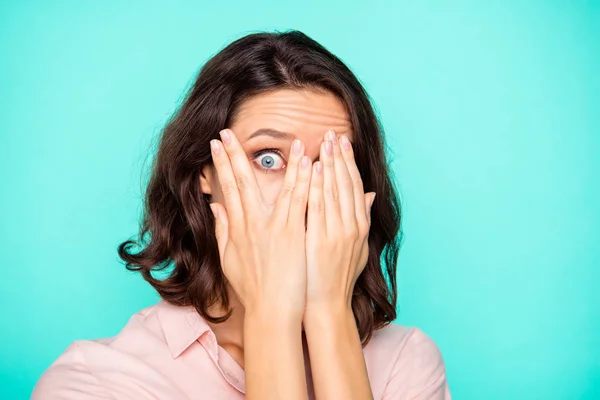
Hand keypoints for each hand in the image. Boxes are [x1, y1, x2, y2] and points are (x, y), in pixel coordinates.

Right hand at [209, 129, 311, 319]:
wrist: (271, 311)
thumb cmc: (253, 288)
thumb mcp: (229, 259)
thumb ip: (222, 231)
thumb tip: (216, 208)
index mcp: (238, 228)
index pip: (227, 188)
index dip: (221, 164)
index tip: (216, 144)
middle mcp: (252, 224)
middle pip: (242, 182)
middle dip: (234, 155)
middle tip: (227, 131)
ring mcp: (273, 227)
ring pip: (278, 187)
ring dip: (283, 162)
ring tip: (289, 140)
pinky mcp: (293, 234)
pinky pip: (299, 201)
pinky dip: (303, 180)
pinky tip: (308, 163)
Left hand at [305, 130, 375, 311]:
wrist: (326, 305)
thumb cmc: (337, 277)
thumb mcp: (357, 248)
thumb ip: (361, 219)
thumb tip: (368, 195)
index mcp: (358, 226)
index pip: (354, 186)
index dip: (348, 163)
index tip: (343, 142)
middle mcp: (351, 226)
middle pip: (345, 184)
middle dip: (340, 157)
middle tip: (333, 133)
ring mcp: (337, 232)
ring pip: (333, 191)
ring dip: (329, 165)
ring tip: (324, 142)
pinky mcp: (320, 239)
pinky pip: (318, 207)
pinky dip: (317, 186)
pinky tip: (313, 169)